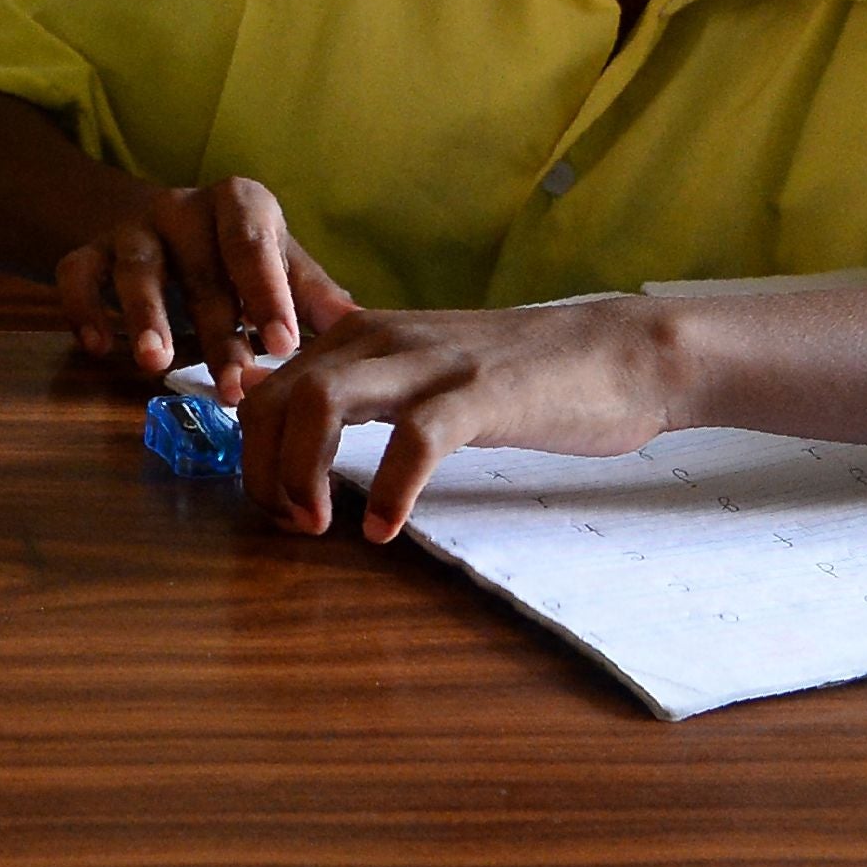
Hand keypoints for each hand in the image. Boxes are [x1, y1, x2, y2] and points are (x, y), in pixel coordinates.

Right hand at [58, 176, 355, 394]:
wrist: (164, 225)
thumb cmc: (237, 258)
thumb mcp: (280, 265)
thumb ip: (312, 294)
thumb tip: (365, 327)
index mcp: (240, 204)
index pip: (253, 242)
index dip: (267, 292)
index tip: (284, 344)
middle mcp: (183, 207)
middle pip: (202, 270)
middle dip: (218, 332)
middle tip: (236, 387)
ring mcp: (132, 228)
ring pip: (137, 267)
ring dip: (146, 316)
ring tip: (155, 365)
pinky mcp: (89, 249)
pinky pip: (77, 272)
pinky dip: (83, 307)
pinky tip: (96, 347)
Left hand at [229, 298, 684, 542]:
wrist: (615, 351)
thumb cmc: (514, 372)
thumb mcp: (415, 370)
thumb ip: (351, 385)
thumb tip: (281, 416)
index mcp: (357, 336)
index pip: (265, 390)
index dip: (252, 454)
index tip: (272, 506)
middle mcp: (379, 340)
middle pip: (275, 398)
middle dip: (262, 469)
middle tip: (290, 525)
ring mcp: (428, 364)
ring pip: (322, 403)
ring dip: (303, 473)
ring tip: (319, 527)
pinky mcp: (480, 393)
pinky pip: (414, 439)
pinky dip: (389, 488)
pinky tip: (385, 529)